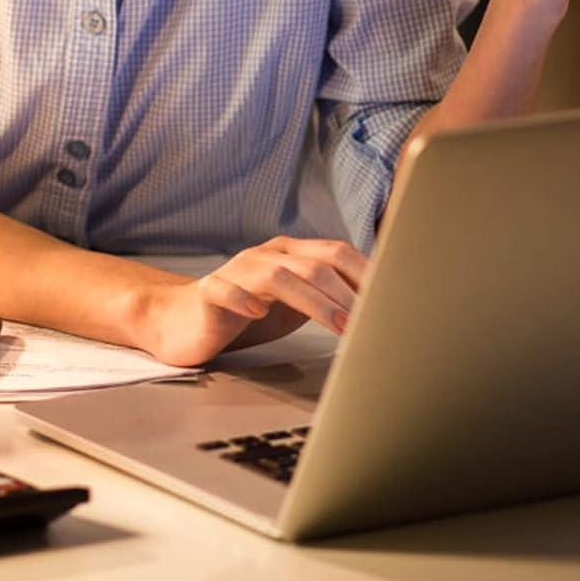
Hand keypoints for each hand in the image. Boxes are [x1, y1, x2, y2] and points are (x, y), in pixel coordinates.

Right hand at [137, 237, 368, 367]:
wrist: (184, 320)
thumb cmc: (247, 314)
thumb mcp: (294, 304)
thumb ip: (328, 299)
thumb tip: (380, 311)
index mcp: (290, 255)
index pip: (337, 253)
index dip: (368, 275)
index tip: (395, 302)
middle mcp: (265, 256)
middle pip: (314, 263)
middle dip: (348, 293)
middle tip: (372, 322)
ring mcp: (236, 272)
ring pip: (279, 276)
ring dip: (314, 301)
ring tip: (338, 327)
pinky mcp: (209, 294)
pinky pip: (226, 291)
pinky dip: (245, 300)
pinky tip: (259, 313)